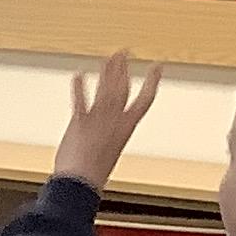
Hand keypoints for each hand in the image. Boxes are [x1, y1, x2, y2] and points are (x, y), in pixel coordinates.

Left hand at [53, 49, 161, 191]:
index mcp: (126, 128)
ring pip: (106, 88)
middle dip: (123, 68)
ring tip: (109, 56)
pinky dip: (79, 86)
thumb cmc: (92, 175)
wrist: (81, 184)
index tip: (157, 67)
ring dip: (107, 70)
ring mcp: (97, 118)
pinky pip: (80, 98)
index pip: (145, 99)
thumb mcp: (105, 154)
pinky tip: (78, 74)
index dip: (153, 81)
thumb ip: (105, 140)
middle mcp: (115, 120)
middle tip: (124, 52)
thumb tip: (103, 140)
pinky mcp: (79, 120)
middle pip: (122, 87)